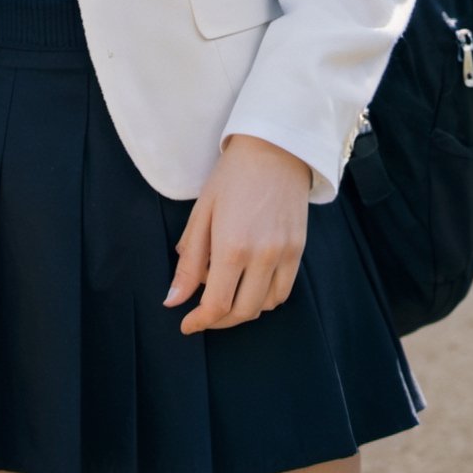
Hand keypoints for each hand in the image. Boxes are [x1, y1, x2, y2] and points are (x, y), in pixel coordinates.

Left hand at [164, 135, 310, 333]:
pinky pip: (283, 292)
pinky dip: (265, 298)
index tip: (186, 324)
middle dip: (217, 321)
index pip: (216, 305)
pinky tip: (249, 285)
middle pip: (241, 312)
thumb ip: (189, 262)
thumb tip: (174, 300)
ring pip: (264, 306)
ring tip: (225, 294)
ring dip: (241, 310)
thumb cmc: (231, 177)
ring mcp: (285, 254)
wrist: (274, 148)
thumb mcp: (202, 214)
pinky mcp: (299, 250)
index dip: (199, 322)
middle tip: (202, 315)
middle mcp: (262, 256)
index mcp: (232, 246)